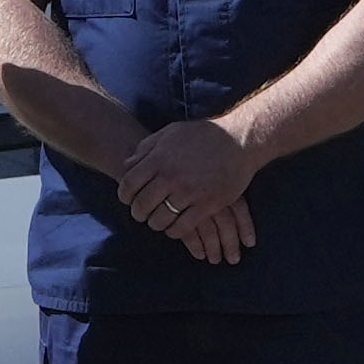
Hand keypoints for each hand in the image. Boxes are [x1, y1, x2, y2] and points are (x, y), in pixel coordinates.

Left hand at [115, 113, 258, 256]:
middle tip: (141, 214)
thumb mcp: (170, 133)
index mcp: (159, 159)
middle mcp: (171, 177)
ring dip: (155, 223)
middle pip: (142, 205)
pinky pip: (183, 227)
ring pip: (160, 219)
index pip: (129, 184)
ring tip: (157, 221)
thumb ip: (146, 148)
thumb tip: (127, 165)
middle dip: (138, 213)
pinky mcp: (207, 205)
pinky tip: (174, 227)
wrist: (238, 141)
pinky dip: (174, 231)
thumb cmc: (203, 136)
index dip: (124, 196)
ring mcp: (189, 192)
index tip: (128, 200)